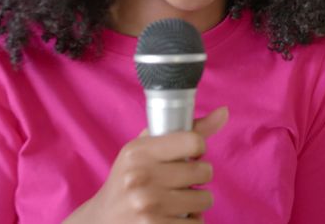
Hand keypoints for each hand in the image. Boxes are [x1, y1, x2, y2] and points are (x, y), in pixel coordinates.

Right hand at [65, 107, 228, 223]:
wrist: (101, 221)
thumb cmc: (130, 179)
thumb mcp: (147, 149)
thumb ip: (187, 130)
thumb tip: (224, 112)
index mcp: (138, 152)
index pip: (194, 141)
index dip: (198, 150)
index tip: (189, 156)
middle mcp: (140, 177)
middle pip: (204, 172)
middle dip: (198, 178)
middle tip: (181, 182)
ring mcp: (147, 206)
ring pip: (204, 199)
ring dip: (197, 202)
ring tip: (179, 201)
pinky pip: (197, 223)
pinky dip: (192, 221)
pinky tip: (175, 218)